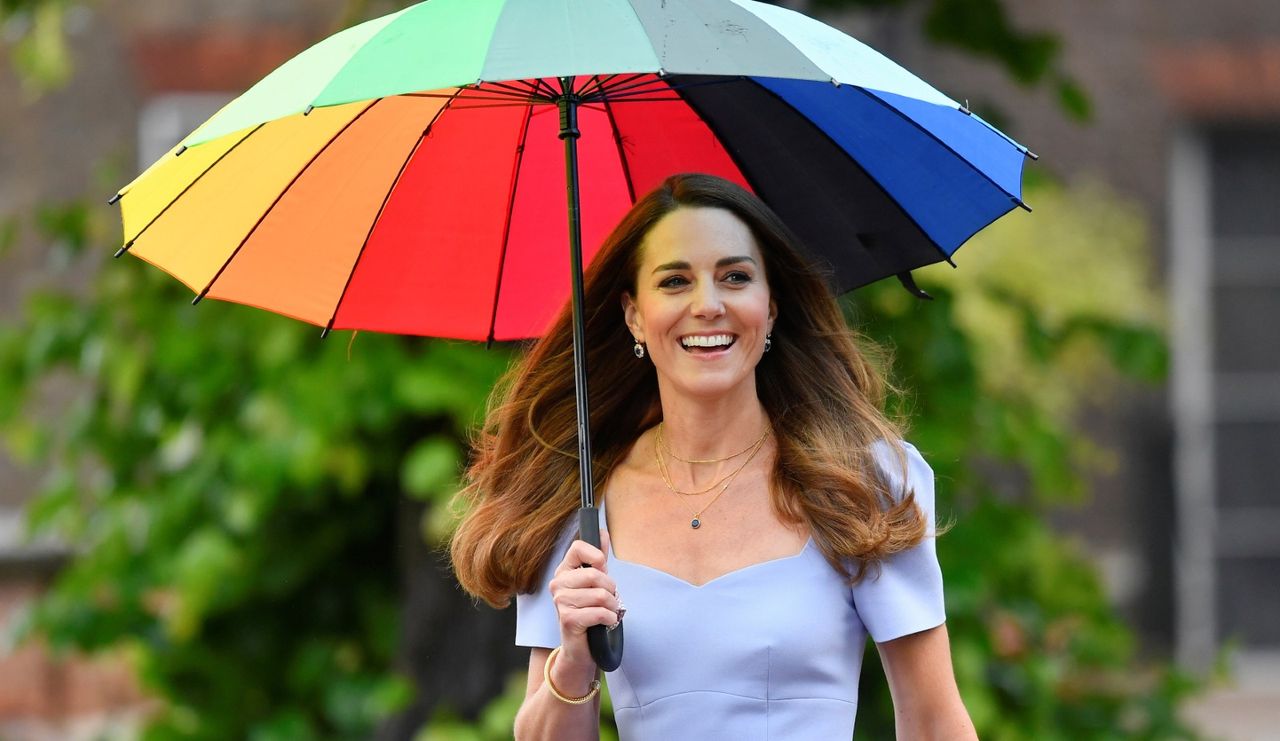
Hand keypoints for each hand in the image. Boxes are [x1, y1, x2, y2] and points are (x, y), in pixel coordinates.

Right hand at [548, 530, 622, 667]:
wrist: (582, 647)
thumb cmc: (589, 611)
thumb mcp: (595, 583)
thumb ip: (598, 558)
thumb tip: (602, 532)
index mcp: (564, 571)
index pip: (578, 547)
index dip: (597, 557)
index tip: (603, 570)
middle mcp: (558, 584)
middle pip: (594, 574)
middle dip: (611, 588)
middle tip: (609, 599)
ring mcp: (560, 602)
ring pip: (600, 595)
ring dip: (612, 606)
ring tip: (607, 611)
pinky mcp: (568, 619)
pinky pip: (599, 612)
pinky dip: (610, 618)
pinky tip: (606, 621)